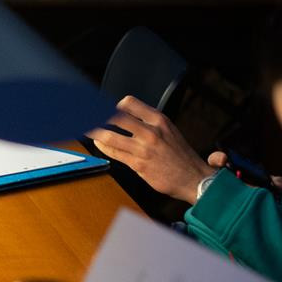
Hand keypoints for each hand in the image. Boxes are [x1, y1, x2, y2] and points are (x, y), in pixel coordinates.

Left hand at [84, 95, 215, 203]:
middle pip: (115, 117)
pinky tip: (98, 142)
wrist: (194, 178)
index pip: (129, 103)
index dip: (113, 104)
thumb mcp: (169, 130)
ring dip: (95, 131)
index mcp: (159, 120)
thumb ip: (148, 122)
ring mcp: (143, 149)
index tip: (104, 106)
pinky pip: (114, 152)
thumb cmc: (181, 155)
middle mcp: (151, 132)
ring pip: (110, 136)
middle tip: (87, 115)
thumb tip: (125, 114)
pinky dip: (103, 146)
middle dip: (98, 115)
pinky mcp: (138, 164)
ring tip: (87, 128)